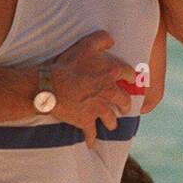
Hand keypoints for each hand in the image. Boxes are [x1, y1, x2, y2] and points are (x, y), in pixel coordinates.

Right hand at [48, 31, 137, 148]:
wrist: (49, 87)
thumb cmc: (67, 65)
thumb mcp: (85, 45)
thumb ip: (101, 39)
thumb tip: (112, 39)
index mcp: (111, 73)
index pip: (129, 75)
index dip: (132, 78)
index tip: (132, 80)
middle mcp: (109, 92)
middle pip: (124, 101)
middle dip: (125, 105)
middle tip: (124, 108)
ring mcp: (98, 108)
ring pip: (110, 119)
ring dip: (111, 123)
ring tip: (110, 125)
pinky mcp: (86, 120)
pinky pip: (91, 133)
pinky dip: (91, 139)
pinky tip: (91, 144)